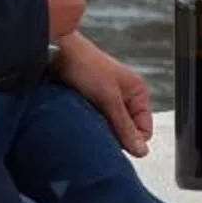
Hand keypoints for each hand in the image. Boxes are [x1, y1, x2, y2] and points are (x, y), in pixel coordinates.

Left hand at [55, 32, 151, 156]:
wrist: (57, 50)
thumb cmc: (85, 66)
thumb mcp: (109, 98)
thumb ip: (125, 126)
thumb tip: (142, 152)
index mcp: (138, 92)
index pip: (144, 131)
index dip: (130, 140)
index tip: (111, 138)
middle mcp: (126, 97)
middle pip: (126, 131)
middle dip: (113, 134)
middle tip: (96, 125)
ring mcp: (109, 99)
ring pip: (110, 128)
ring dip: (100, 128)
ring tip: (86, 118)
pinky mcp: (93, 101)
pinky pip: (96, 122)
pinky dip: (90, 123)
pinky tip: (80, 117)